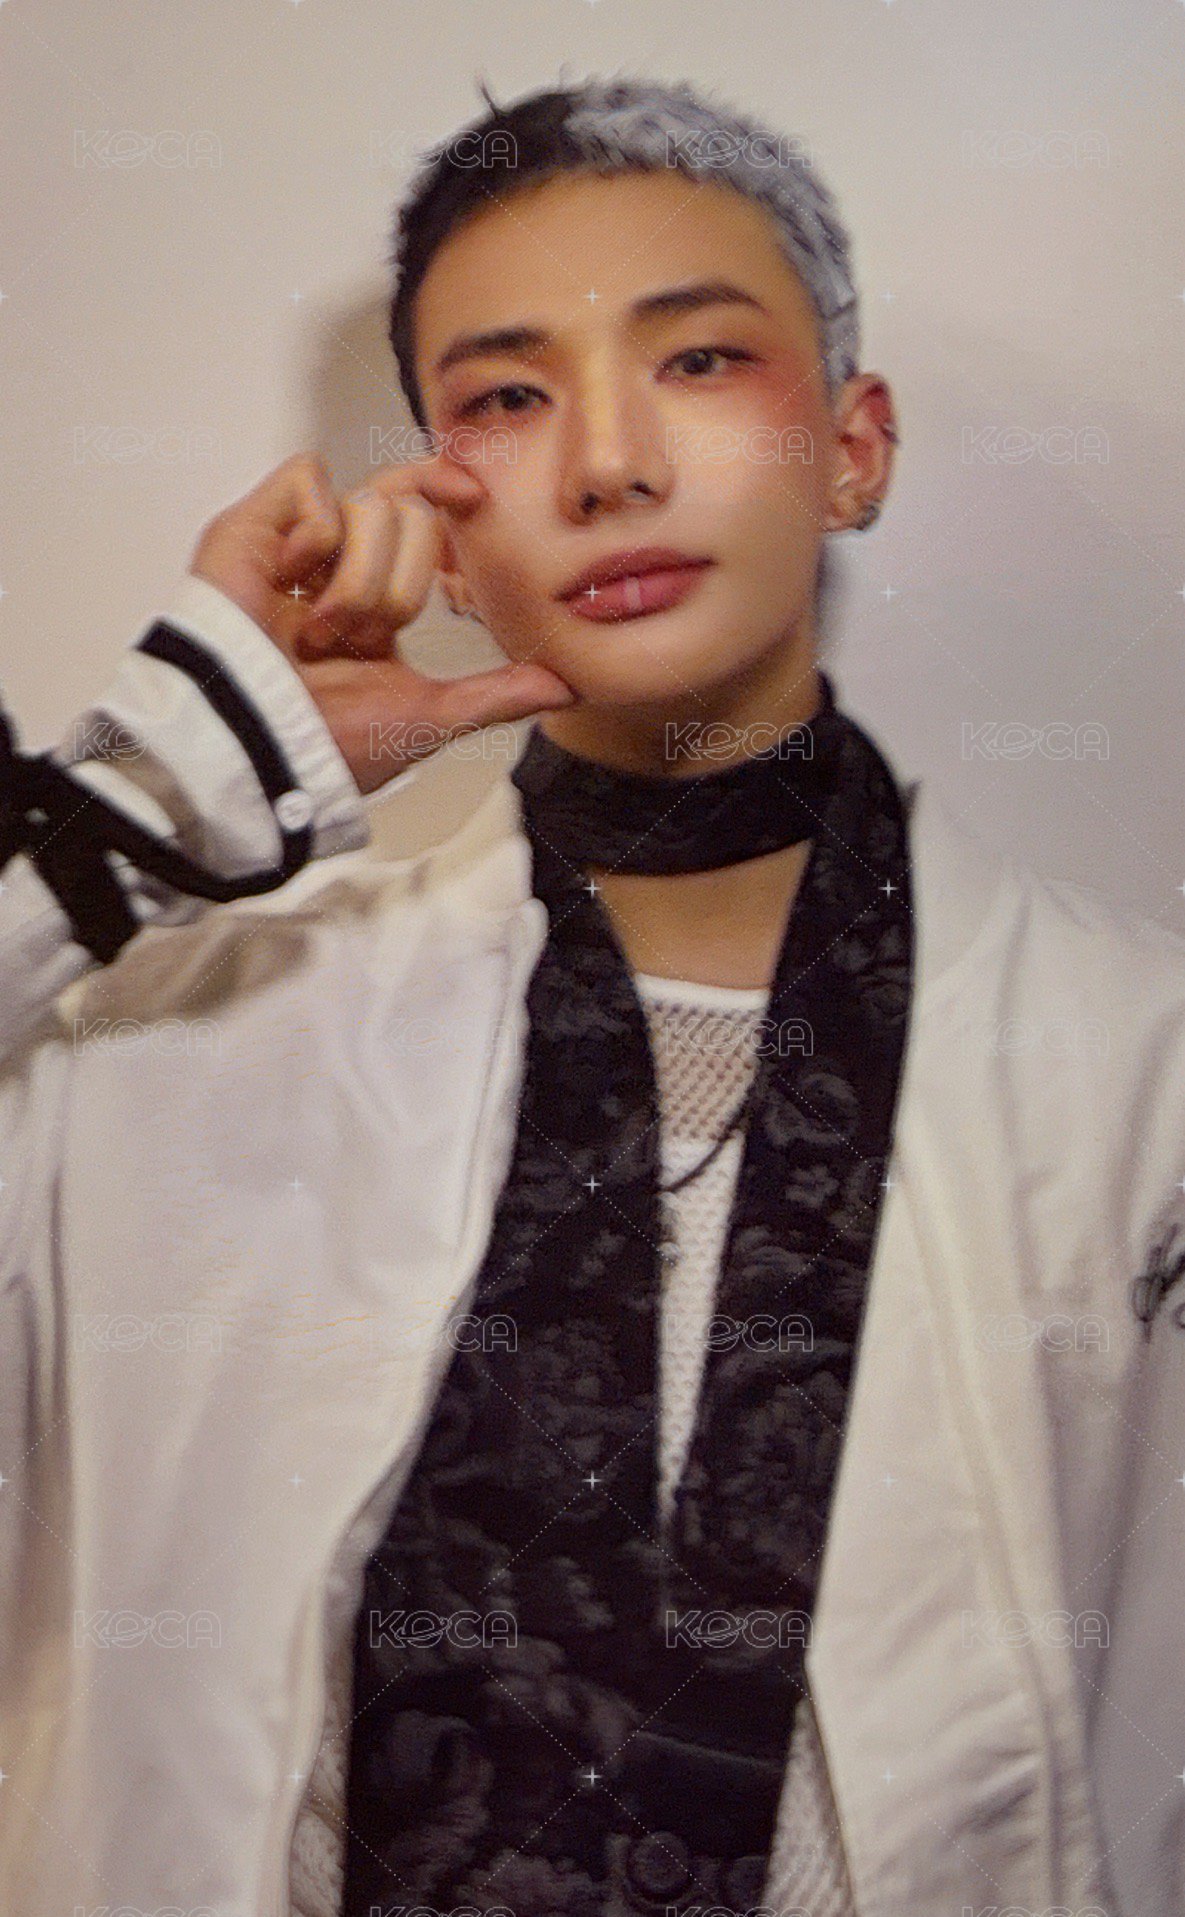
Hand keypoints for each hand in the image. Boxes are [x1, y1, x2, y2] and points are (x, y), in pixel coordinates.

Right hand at [188, 450, 575, 794]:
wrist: (264, 748)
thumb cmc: (327, 743)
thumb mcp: (429, 714)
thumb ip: (498, 694)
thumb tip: (567, 688)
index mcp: (372, 597)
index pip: (420, 514)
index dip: (447, 493)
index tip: (476, 499)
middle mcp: (334, 563)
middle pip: (405, 510)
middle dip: (398, 587)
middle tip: (356, 638)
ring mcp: (292, 543)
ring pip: (368, 504)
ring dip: (358, 583)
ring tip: (317, 633)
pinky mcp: (253, 525)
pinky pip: (310, 480)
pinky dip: (314, 537)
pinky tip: (288, 586)